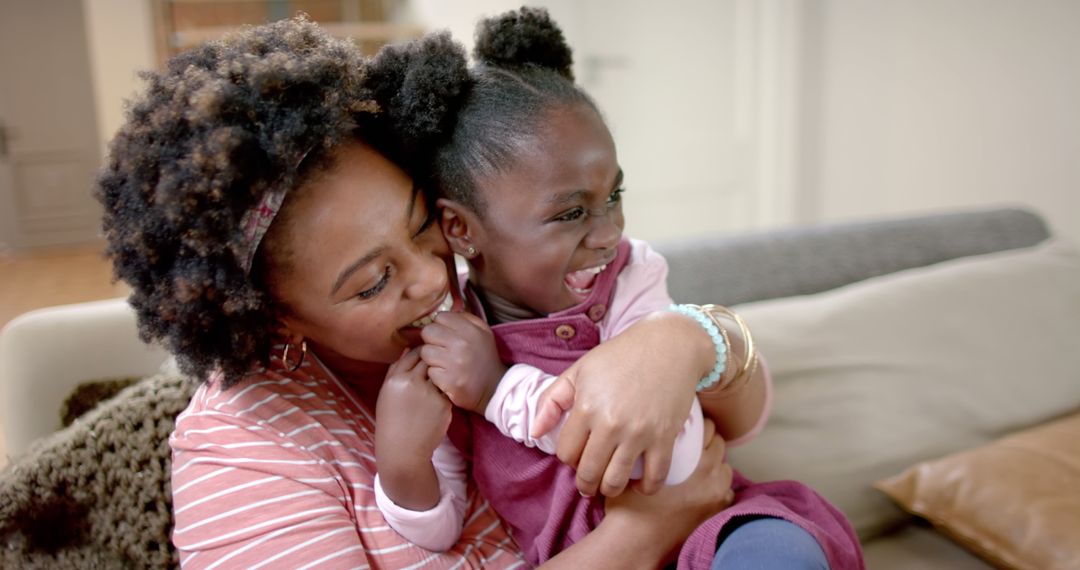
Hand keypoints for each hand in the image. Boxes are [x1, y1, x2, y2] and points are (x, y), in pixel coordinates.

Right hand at [375, 348, 451, 507]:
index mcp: (396, 379)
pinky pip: (446, 391)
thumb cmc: (392, 421)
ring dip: (439, 376)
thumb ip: (395, 370)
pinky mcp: (444, 404)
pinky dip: (443, 394)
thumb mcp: (386, 394)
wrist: (403, 450)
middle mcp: (413, 383)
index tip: (425, 355)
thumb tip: (407, 349)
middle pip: (429, 360)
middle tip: (435, 365)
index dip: (421, 352)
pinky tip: (434, 406)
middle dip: (433, 360)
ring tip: (432, 388)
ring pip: (440, 374)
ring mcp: (430, 394)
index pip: (413, 354)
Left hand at [420, 311, 506, 412]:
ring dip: (432, 359)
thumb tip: (443, 315)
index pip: (440, 317)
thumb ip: (464, 319)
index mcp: (471, 330)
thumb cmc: (484, 359)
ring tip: (444, 363)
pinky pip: (429, 371)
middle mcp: (462, 344)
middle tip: (442, 349)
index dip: (441, 326)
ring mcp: (454, 363)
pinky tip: (446, 376)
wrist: (494, 389)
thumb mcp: (483, 333)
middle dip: (433, 340)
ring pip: (425, 352)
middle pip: (428, 331)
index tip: (447, 336)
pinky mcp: (448, 381)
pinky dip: (436, 375)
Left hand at [541, 311, 711, 497]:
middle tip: (587, 482)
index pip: (566, 453)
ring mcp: (639, 434)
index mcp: (586, 408)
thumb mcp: (579, 370)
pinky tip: (639, 484)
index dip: (568, 457)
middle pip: (588, 473)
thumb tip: (534, 433)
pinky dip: (645, 489)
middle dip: (584, 482)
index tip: (576, 454)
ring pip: (616, 481)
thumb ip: (551, 401)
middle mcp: (611, 425)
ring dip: (609, 489)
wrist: (668, 346)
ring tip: (609, 485)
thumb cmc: (620, 356)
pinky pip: (654, 478)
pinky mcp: (665, 438)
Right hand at [603, 419, 733, 564]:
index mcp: (695, 462)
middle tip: (690, 443)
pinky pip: (726, 492)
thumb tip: (655, 430)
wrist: (636, 544)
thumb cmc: (630, 507)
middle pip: (719, 445)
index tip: (686, 425)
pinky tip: (701, 489)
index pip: (707, 428)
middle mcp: (712, 477)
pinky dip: (717, 488)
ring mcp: (717, 497)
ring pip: (725, 468)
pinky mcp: (716, 513)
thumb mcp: (633, 468)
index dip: (695, 423)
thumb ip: (648, 448)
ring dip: (714, 464)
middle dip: (706, 442)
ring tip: (696, 466)